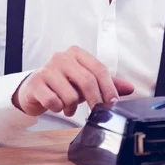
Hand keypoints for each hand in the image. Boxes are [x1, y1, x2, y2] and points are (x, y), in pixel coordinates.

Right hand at [12, 46, 134, 116]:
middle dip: (95, 100)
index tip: (113, 103)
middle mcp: (61, 57)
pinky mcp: (35, 83)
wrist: (34, 89)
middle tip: (97, 112)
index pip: (99, 69)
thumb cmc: (62, 84)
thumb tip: (130, 88)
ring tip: (68, 106)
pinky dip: (58, 108)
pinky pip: (54, 101)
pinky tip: (57, 106)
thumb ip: (106, 83)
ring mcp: (47, 69)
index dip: (108, 88)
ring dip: (72, 106)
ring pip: (70, 94)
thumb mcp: (85, 81)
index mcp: (77, 53)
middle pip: (87, 80)